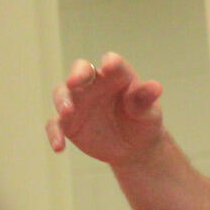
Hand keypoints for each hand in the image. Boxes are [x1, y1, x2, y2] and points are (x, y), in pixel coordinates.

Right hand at [45, 53, 164, 164]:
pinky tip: (58, 147)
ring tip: (67, 112)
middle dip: (77, 74)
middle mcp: (93, 84)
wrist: (134, 147)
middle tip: (74, 82)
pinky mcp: (68, 123)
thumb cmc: (143, 121)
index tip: (110, 66)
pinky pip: (56, 125)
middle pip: (80, 71)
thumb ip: (145, 100)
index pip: (113, 63)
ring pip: (62, 93)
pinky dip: (54, 134)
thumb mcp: (149, 113)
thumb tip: (155, 87)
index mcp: (116, 76)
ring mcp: (78, 102)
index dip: (111, 62)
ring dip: (62, 101)